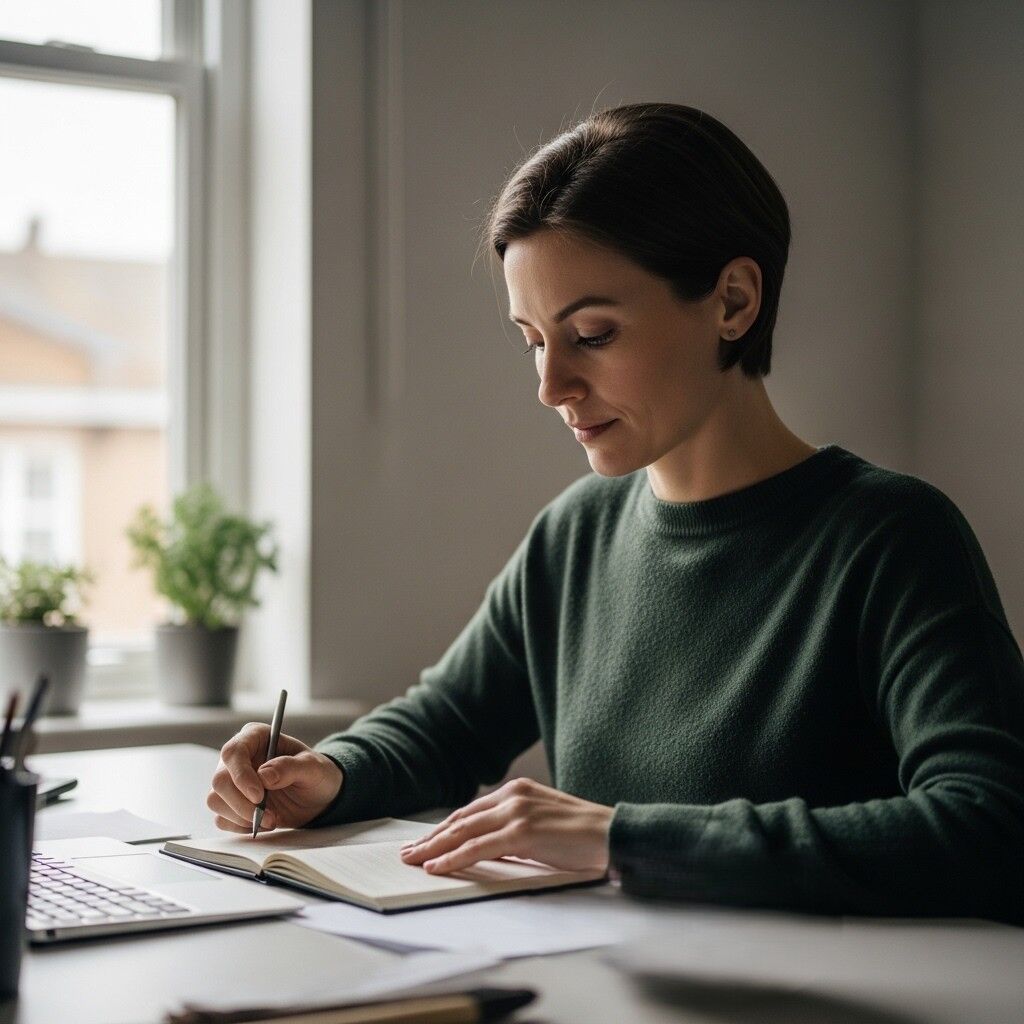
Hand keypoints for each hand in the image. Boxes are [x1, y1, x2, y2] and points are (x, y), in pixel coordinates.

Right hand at [207, 723, 343, 832]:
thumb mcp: (313, 767)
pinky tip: (263, 823)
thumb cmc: (316, 774)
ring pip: (216, 800)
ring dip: (242, 816)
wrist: (318, 797)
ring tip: (272, 820)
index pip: (233, 752)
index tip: (259, 796)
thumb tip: (264, 775)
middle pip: (220, 780)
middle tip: (270, 817)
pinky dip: (240, 826)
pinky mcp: (231, 803)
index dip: (241, 775)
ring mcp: (232, 781)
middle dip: (243, 804)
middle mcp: (239, 757)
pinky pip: (221, 818)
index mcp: (256, 737)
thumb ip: (290, 767)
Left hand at [399, 777, 612, 874]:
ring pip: (463, 832)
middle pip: (460, 819)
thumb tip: (484, 849)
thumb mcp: (541, 824)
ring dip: (434, 848)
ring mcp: (516, 812)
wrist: (612, 834)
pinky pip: (477, 848)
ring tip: (413, 861)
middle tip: (408, 852)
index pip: (470, 811)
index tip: (424, 841)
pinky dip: (453, 858)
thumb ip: (512, 830)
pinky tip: (436, 867)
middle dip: (431, 838)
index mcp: (517, 790)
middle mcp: (512, 795)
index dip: (444, 828)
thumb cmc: (581, 835)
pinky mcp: (522, 832)